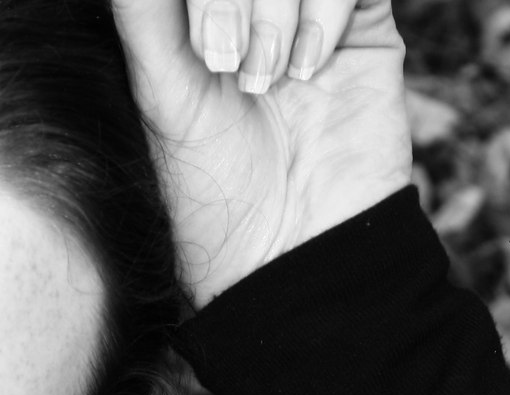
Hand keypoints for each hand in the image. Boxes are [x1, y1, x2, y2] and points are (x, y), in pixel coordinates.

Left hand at [110, 0, 411, 305]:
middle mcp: (253, 7)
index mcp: (196, 17)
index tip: (200, 51)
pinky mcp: (363, 28)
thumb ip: (146, 15)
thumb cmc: (214, 194)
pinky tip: (309, 69)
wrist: (291, 256)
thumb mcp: (162, 99)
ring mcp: (308, 13)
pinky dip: (325, 10)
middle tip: (227, 63)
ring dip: (275, 5)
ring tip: (268, 78)